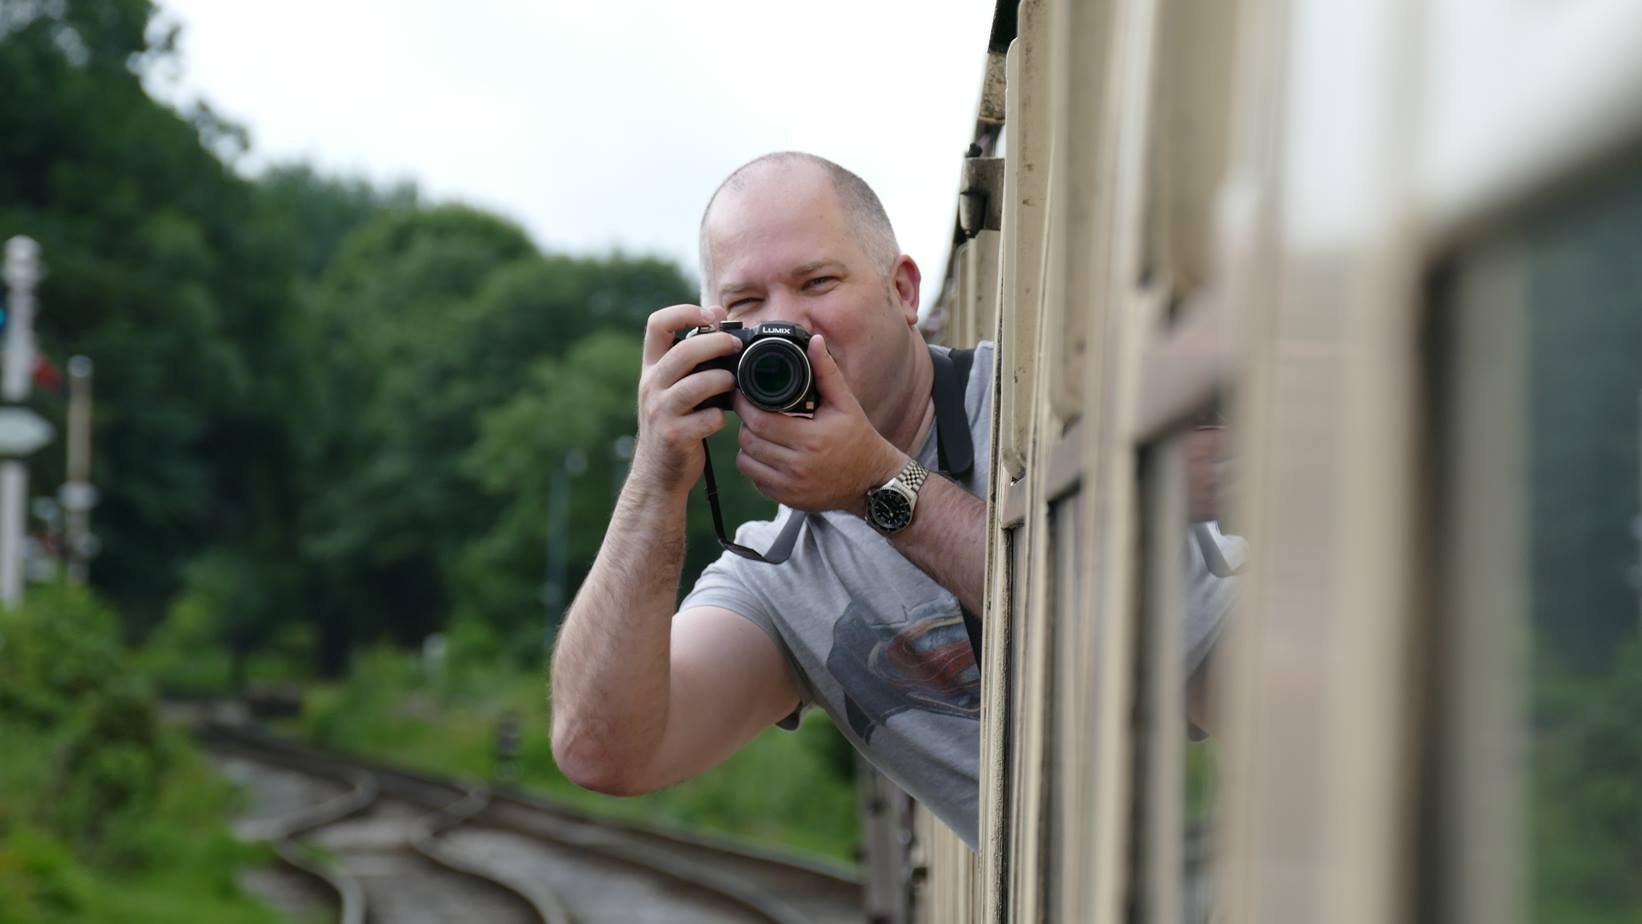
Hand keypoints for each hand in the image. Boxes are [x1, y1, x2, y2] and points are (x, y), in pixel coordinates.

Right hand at [630, 304, 738, 496]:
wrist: (658, 473)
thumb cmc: (674, 422)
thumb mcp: (672, 386)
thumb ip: (691, 356)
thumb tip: (719, 315)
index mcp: (652, 368)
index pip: (657, 324)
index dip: (684, 312)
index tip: (710, 315)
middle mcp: (651, 386)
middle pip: (683, 352)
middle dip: (717, 343)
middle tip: (737, 346)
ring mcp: (661, 412)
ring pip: (695, 385)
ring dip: (722, 380)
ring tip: (733, 384)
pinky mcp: (675, 436)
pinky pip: (706, 418)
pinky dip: (719, 416)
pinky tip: (722, 419)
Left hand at [734, 334, 905, 514]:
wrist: (873, 482)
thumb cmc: (859, 439)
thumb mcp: (846, 403)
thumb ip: (826, 372)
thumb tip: (814, 341)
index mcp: (811, 439)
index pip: (759, 421)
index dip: (745, 405)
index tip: (744, 395)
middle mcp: (799, 466)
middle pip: (749, 440)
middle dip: (745, 423)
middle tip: (752, 412)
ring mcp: (792, 487)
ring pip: (747, 462)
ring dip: (748, 445)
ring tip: (761, 433)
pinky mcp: (788, 500)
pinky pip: (756, 481)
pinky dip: (756, 466)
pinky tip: (769, 454)